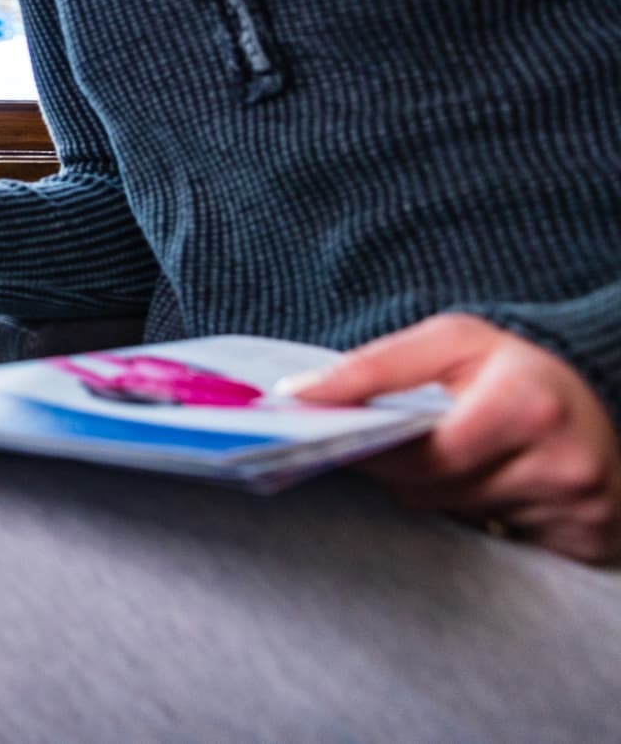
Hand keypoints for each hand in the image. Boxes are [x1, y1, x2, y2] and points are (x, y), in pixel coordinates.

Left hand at [288, 313, 620, 562]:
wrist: (592, 405)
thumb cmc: (512, 369)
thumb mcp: (451, 343)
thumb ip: (374, 367)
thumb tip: (297, 394)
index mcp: (528, 404)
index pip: (425, 455)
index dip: (372, 451)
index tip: (330, 441)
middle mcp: (563, 463)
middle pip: (435, 493)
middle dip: (398, 470)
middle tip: (388, 442)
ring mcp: (579, 508)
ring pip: (456, 517)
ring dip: (433, 492)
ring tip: (446, 455)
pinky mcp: (585, 540)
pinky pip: (494, 544)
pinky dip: (471, 516)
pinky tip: (480, 487)